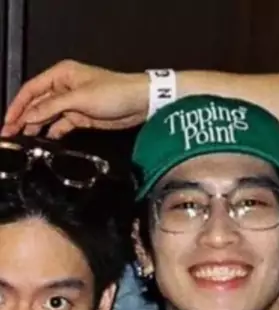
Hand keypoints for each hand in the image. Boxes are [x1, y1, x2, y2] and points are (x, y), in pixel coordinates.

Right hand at [2, 60, 147, 137]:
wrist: (140, 103)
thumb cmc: (112, 93)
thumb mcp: (79, 99)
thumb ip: (52, 107)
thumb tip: (29, 117)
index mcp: (60, 75)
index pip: (31, 90)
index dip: (17, 106)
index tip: (7, 123)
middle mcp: (63, 87)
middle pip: (36, 103)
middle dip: (23, 118)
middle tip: (10, 136)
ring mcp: (72, 103)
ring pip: (47, 116)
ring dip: (35, 127)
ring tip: (22, 141)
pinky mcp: (81, 118)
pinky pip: (61, 125)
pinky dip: (52, 132)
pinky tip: (44, 141)